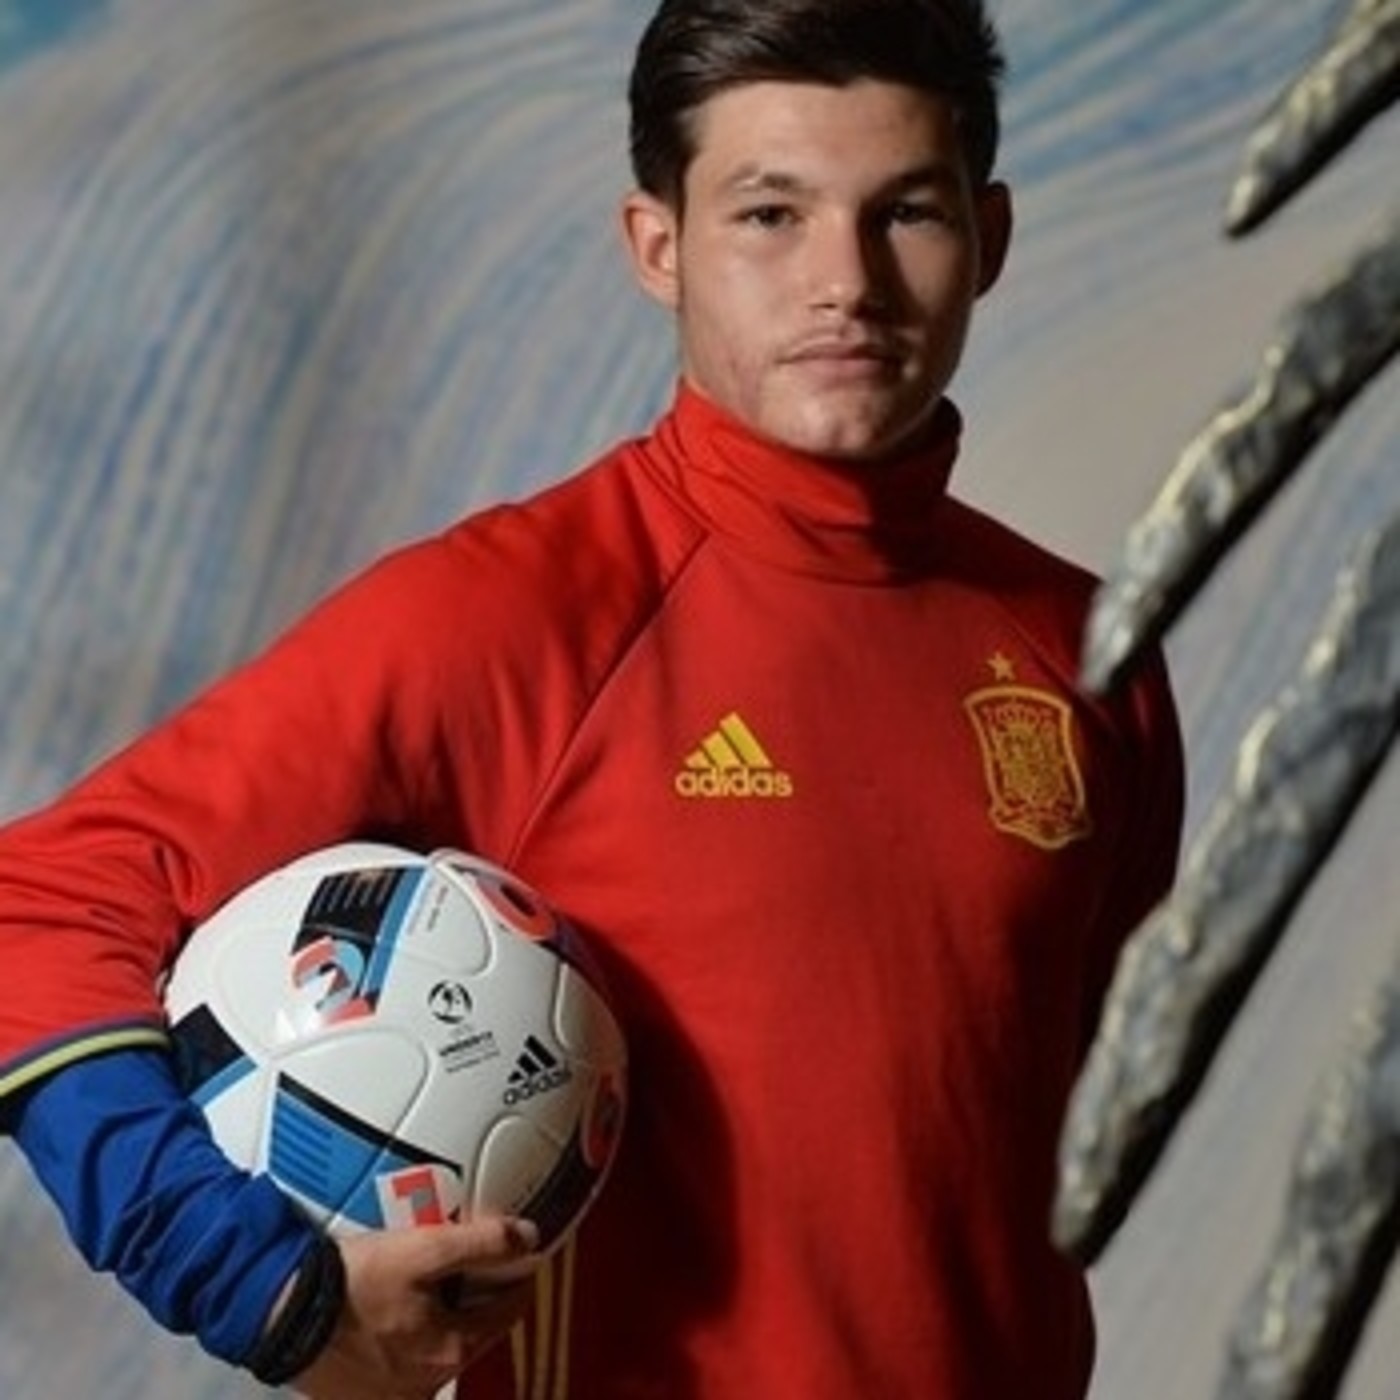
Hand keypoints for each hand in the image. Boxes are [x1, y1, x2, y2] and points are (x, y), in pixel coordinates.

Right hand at [289, 1216, 538, 1399]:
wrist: (278, 1315)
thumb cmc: (351, 1285)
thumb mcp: (422, 1249)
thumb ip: (480, 1243)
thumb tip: (529, 1237)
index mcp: (453, 1348)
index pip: (509, 1310)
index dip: (518, 1275)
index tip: (520, 1251)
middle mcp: (428, 1381)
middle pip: (474, 1329)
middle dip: (478, 1292)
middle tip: (472, 1255)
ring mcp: (395, 1392)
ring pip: (438, 1343)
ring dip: (442, 1312)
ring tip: (430, 1274)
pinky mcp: (363, 1392)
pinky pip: (402, 1357)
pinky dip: (408, 1330)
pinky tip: (392, 1303)